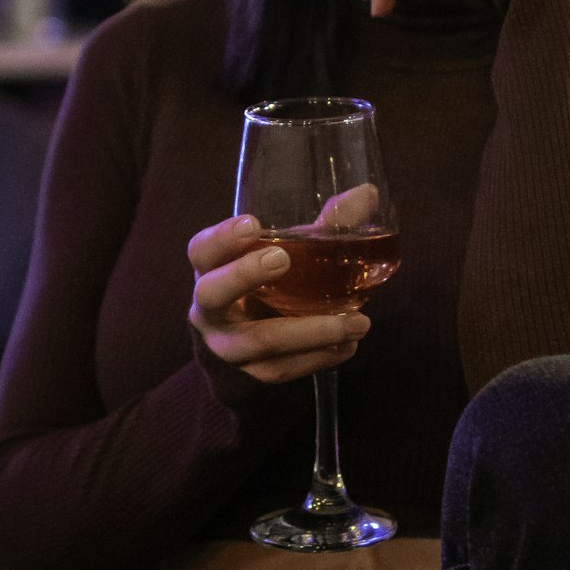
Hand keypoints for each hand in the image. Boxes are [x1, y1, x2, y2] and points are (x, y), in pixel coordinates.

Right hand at [188, 214, 369, 383]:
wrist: (249, 343)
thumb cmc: (269, 284)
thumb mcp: (287, 251)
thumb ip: (323, 227)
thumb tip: (367, 194)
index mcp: (210, 269)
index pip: (203, 250)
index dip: (222, 237)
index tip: (253, 223)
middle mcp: (208, 308)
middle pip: (213, 292)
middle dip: (245, 274)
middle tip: (283, 259)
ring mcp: (226, 345)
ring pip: (259, 340)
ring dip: (311, 331)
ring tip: (356, 322)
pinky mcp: (250, 374)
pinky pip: (281, 369)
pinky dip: (317, 358)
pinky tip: (348, 346)